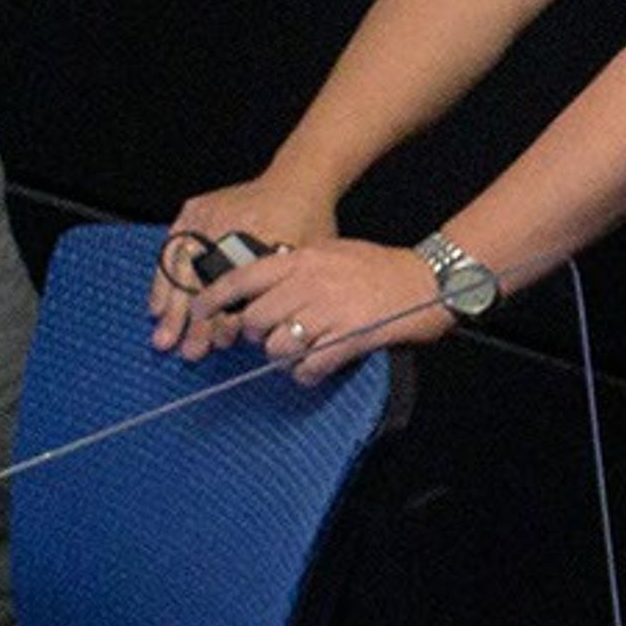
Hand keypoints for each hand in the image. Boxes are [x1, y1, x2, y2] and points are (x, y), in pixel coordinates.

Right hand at [149, 175, 341, 347]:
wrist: (298, 181)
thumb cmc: (307, 224)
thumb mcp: (302, 259)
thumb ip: (276, 291)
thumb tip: (247, 332)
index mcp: (257, 239)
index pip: (234, 288)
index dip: (226, 319)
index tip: (220, 343)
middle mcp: (227, 226)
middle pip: (203, 280)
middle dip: (191, 321)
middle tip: (184, 351)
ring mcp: (207, 216)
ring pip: (181, 267)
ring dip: (172, 306)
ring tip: (164, 337)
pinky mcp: (196, 210)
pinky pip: (172, 247)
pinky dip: (163, 278)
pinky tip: (157, 305)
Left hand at [168, 235, 444, 385]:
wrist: (428, 280)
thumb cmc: (379, 267)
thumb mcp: (332, 251)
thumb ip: (296, 266)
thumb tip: (261, 288)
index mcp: (303, 259)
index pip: (244, 277)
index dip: (214, 297)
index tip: (197, 311)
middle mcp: (310, 283)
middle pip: (256, 319)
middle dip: (257, 335)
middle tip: (270, 338)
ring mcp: (330, 311)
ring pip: (279, 346)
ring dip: (283, 357)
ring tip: (298, 354)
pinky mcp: (349, 338)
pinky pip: (310, 365)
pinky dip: (307, 373)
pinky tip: (315, 369)